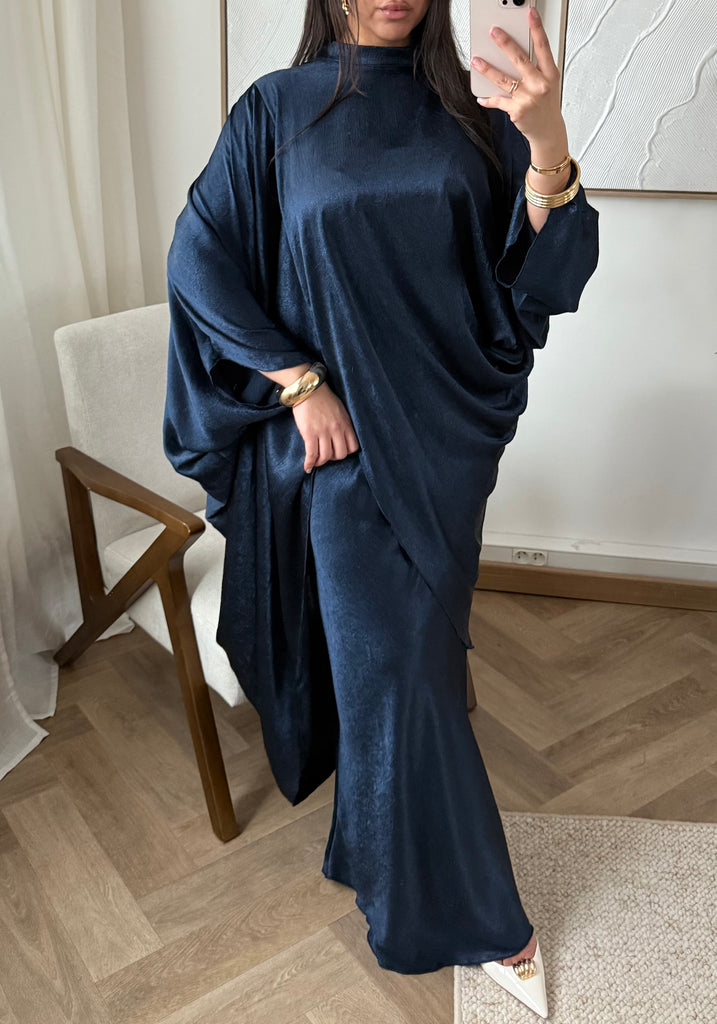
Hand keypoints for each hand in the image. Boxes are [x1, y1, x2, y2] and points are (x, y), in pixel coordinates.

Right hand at [292, 383, 359, 472]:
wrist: (308, 388)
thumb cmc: (323, 398)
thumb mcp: (340, 410)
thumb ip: (343, 423)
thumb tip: (341, 436)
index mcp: (346, 423)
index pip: (353, 447)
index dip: (345, 452)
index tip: (338, 451)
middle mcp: (336, 429)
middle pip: (340, 455)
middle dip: (333, 458)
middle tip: (326, 455)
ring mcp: (323, 432)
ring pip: (326, 456)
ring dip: (320, 462)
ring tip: (316, 461)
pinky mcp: (310, 433)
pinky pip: (311, 454)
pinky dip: (309, 463)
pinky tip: (307, 467)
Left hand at [470, 6, 565, 149]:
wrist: (548, 131)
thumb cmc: (546, 105)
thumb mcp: (548, 83)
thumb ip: (536, 68)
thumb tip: (515, 53)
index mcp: (550, 74)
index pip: (543, 46)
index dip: (537, 28)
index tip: (530, 13)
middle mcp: (540, 85)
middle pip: (520, 60)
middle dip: (505, 44)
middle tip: (493, 32)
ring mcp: (527, 98)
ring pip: (504, 80)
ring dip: (488, 69)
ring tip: (476, 60)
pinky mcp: (516, 111)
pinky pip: (498, 101)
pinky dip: (488, 99)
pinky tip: (481, 97)